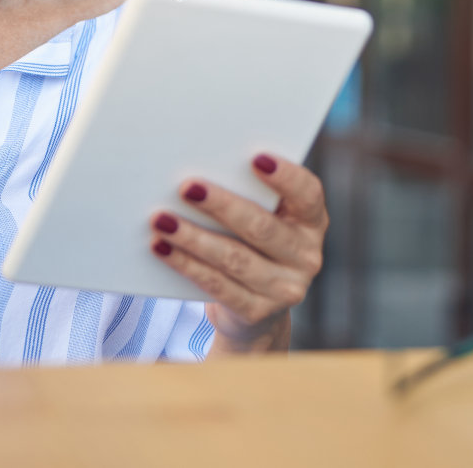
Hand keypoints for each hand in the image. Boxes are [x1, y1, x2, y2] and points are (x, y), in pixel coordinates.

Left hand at [148, 153, 327, 352]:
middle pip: (261, 227)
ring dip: (193, 237)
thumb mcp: (262, 220)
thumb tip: (200, 172)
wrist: (254, 314)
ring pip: (234, 258)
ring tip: (161, 219)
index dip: (286, 176)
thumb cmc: (252, 245)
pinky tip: (161, 247)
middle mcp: (307, 256)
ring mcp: (285, 289)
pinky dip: (186, 264)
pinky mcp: (257, 313)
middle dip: (221, 205)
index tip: (256, 157)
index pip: (307, 194)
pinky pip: (216, 285)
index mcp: (311, 222)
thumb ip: (248, 195)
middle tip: (187, 187)